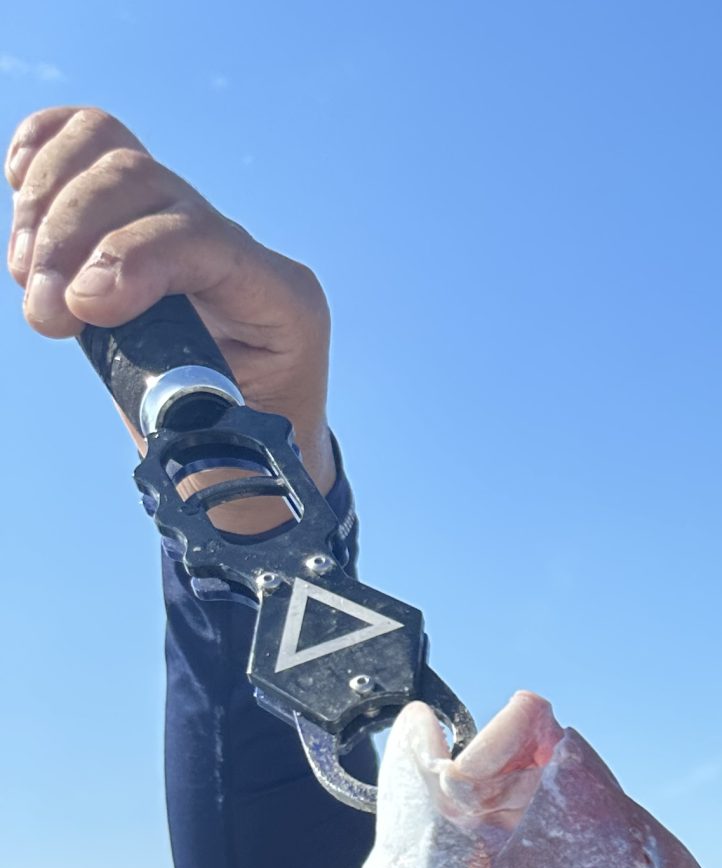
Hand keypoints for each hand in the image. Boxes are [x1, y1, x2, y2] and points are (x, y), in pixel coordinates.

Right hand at [6, 104, 333, 499]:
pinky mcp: (136, 215)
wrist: (241, 453)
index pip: (200, 236)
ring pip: (109, 149)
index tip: (82, 307)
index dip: (129, 257)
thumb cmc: (236, 461)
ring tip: (30, 280)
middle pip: (142, 179)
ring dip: (44, 208)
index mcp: (283, 302)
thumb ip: (197, 434)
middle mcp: (236, 246)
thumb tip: (156, 400)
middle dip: (72, 238)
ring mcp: (183, 217)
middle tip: (45, 313)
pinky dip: (41, 151)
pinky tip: (20, 190)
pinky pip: (88, 139)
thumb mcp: (231, 460)